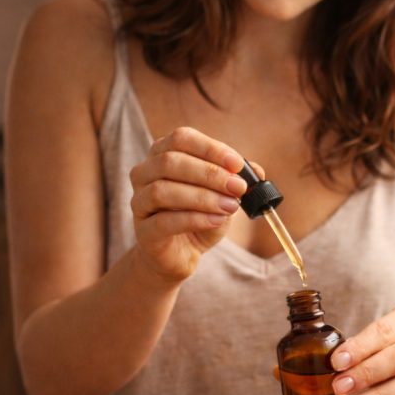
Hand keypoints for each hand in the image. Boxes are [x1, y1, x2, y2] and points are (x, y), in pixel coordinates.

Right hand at [129, 127, 251, 282]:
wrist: (179, 255)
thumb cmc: (198, 218)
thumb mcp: (222, 195)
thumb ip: (236, 180)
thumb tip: (256, 171)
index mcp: (162, 155)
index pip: (181, 138)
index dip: (210, 148)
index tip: (236, 164)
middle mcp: (144, 174)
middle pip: (170, 161)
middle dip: (209, 173)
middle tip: (238, 187)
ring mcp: (139, 202)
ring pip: (163, 190)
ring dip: (203, 197)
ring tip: (230, 206)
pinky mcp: (143, 231)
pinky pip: (164, 221)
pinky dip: (195, 219)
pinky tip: (217, 220)